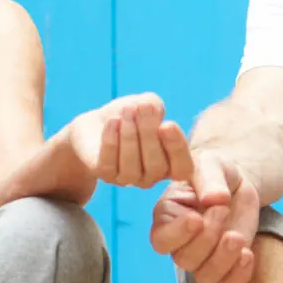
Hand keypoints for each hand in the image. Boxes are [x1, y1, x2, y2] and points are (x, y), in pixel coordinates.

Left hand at [69, 93, 192, 188]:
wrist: (99, 121)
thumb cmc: (131, 114)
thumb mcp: (148, 104)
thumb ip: (156, 107)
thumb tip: (153, 112)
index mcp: (171, 163)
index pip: (182, 169)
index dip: (177, 149)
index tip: (167, 124)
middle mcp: (152, 176)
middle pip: (156, 166)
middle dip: (149, 134)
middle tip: (143, 108)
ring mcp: (128, 179)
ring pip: (132, 168)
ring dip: (130, 136)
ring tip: (127, 111)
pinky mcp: (106, 175)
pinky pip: (109, 164)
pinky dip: (111, 141)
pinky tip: (113, 122)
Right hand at [150, 151, 261, 282]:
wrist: (238, 183)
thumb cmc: (216, 171)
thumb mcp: (211, 164)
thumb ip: (209, 179)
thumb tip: (215, 200)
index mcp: (168, 217)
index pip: (161, 239)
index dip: (177, 234)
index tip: (197, 219)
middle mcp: (181, 243)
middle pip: (185, 259)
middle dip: (207, 238)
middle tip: (222, 210)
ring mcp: (203, 258)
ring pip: (205, 276)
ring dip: (223, 260)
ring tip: (237, 236)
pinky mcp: (226, 266)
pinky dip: (239, 275)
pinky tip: (248, 254)